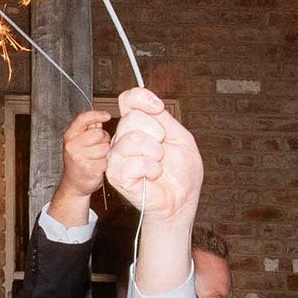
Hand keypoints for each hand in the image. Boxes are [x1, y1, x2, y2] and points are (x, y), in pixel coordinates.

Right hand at [57, 107, 113, 200]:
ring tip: (97, 158)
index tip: (106, 115)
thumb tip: (100, 117)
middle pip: (99, 134)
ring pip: (105, 147)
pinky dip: (106, 163)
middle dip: (103, 140)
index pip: (83, 119)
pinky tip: (98, 166)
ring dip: (105, 153)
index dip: (96, 115)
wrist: (74, 183)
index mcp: (70, 136)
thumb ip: (89, 129)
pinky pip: (107, 160)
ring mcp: (80, 157)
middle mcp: (72, 146)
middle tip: (98, 147)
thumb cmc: (79, 161)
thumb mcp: (79, 142)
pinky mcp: (89, 168)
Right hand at [102, 87, 203, 218]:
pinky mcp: (116, 174)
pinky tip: (153, 175)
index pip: (128, 99)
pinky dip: (150, 168)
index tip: (158, 108)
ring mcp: (117, 156)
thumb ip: (165, 119)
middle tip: (162, 150)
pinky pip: (132, 162)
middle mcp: (124, 138)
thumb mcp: (181, 138)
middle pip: (131, 118)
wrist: (181, 199)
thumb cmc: (181, 172)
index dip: (141, 98)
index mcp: (139, 126)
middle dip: (157, 133)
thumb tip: (153, 105)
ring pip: (131, 139)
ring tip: (159, 164)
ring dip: (155, 153)